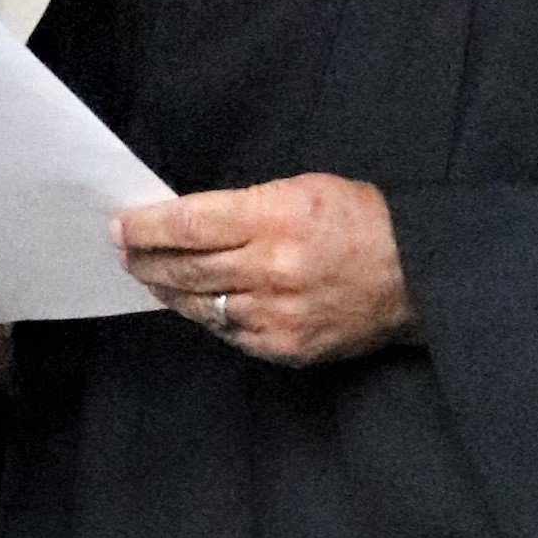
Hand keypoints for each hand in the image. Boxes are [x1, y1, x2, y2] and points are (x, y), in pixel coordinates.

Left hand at [116, 173, 411, 366]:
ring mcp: (277, 314)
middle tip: (123, 254)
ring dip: (169, 291)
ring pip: (201, 305)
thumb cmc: (358, 220)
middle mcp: (270, 268)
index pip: (188, 225)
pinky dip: (209, 317)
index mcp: (274, 218)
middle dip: (146, 260)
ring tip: (150, 278)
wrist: (417, 275)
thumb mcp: (300, 189)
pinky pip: (230, 333)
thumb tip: (187, 223)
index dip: (146, 227)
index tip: (120, 226)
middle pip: (185, 269)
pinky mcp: (286, 347)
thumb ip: (243, 207)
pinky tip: (195, 304)